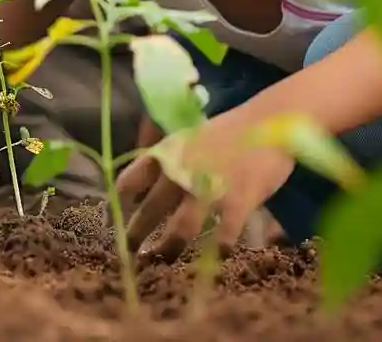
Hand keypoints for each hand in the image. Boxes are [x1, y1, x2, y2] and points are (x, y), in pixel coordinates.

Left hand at [116, 112, 295, 260]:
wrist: (269, 121)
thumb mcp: (188, 141)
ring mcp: (209, 186)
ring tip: (164, 261)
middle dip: (137, 237)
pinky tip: (216, 257)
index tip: (112, 222)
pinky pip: (222, 236)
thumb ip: (168, 164)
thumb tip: (144, 192)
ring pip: (180, 229)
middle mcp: (181, 170)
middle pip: (149, 211)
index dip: (116, 206)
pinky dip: (217, 251)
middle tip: (132, 254)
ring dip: (170, 249)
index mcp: (166, 153)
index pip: (128, 182)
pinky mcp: (238, 200)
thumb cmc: (228, 133)